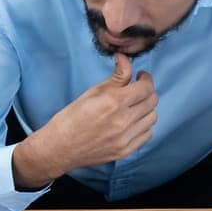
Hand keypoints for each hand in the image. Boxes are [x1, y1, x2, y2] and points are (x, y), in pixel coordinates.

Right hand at [15, 53, 156, 186]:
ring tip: (134, 107)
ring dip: (146, 109)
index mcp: (112, 102)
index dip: (146, 79)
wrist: (59, 149)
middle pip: (152, 101)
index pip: (145, 87)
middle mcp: (122, 120)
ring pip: (152, 118)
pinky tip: (132, 123)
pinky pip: (147, 135)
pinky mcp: (125, 151)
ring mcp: (125, 138)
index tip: (140, 77)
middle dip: (147, 92)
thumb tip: (126, 59)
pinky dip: (143, 126)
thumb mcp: (91, 93)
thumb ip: (115, 77)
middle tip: (138, 90)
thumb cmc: (70, 119)